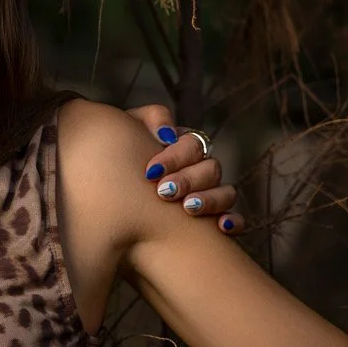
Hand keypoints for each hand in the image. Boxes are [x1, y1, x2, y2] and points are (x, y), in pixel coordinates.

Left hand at [127, 104, 244, 235]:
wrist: (112, 187)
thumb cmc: (120, 154)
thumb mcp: (130, 129)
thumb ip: (151, 119)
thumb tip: (167, 134)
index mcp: (184, 146)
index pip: (193, 144)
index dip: (175, 157)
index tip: (150, 171)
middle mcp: (201, 168)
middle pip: (211, 169)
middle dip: (188, 180)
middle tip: (164, 191)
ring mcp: (211, 193)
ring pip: (226, 193)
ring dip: (210, 200)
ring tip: (188, 208)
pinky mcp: (214, 219)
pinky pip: (235, 220)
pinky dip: (232, 222)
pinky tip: (221, 226)